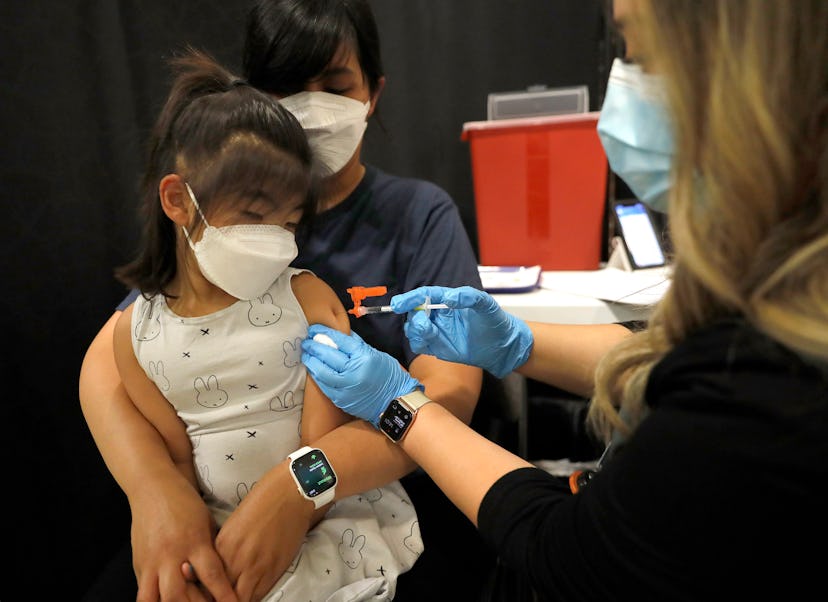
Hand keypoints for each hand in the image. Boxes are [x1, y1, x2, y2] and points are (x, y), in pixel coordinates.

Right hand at [130, 474, 236, 601]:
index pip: (212, 575)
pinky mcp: (138, 564)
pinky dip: (154, 601)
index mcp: (194, 541)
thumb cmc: (183, 501)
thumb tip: (225, 572)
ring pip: (156, 599)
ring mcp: (152, 561)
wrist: (152, 486)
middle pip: (180, 594)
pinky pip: (143, 592)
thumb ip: (212, 548)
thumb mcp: (205, 522)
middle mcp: (172, 554)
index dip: (223, 595)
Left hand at [216, 465, 313, 601]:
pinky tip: (250, 595)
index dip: (205, 589)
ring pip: (238, 599)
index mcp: (222, 545)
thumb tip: (221, 567)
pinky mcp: (274, 570)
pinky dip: (252, 597)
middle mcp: (235, 559)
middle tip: (219, 597)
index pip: (205, 579)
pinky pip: (258, 595)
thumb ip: (226, 548)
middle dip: (217, 598)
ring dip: (235, 600)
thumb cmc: (264, 501)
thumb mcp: (235, 524)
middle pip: (219, 593)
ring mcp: (255, 566)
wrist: (290, 493)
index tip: (207, 591)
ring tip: (235, 597)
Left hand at [301, 325, 421, 424]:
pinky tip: (313, 368)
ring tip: (306, 354)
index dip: (324, 333)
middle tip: (306, 341)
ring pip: (322, 371)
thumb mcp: (377, 355)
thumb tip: (340, 335)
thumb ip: (358, 345)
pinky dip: (316, 375)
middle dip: (314, 346)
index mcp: (364, 357)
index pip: (340, 341)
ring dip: (311, 360)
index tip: (314, 330)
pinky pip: (324, 385)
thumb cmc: (389, 376)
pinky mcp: (341, 399)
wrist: (395, 402)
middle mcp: (353, 371)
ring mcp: (346, 387)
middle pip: (328, 354)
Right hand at [390, 285, 533, 377]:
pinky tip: (430, 341)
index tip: (398, 303)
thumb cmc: (495, 322)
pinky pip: (419, 344)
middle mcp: (439, 315)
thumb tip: (447, 298)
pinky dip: (418, 342)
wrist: (502, 347)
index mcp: (448, 301)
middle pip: (415, 312)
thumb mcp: (486, 305)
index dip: (410, 298)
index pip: (424, 295)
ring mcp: (437, 331)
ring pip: (414, 329)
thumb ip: (469, 297)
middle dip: (414, 316)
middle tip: (423, 322)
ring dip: (415, 329)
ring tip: (429, 331)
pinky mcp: (438, 347)